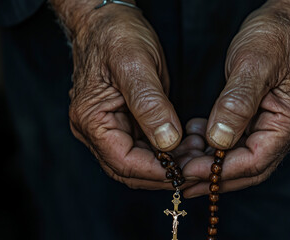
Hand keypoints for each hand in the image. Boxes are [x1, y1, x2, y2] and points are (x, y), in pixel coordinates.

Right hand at [51, 1, 198, 188]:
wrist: (108, 20)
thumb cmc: (117, 35)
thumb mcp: (135, 64)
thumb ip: (150, 104)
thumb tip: (167, 142)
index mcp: (91, 119)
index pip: (123, 162)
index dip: (156, 172)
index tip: (187, 172)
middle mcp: (95, 129)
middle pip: (129, 169)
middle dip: (164, 172)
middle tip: (197, 166)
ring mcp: (108, 127)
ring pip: (139, 161)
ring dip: (168, 164)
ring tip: (198, 153)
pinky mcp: (123, 122)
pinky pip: (144, 147)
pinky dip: (166, 151)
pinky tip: (188, 143)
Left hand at [182, 0, 289, 196]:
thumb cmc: (276, 36)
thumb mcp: (253, 64)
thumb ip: (237, 103)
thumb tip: (219, 141)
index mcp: (289, 122)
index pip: (254, 161)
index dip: (219, 171)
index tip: (187, 171)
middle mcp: (286, 131)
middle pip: (248, 168)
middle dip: (212, 177)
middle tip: (179, 179)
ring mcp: (275, 126)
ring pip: (241, 158)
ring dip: (211, 163)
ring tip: (182, 158)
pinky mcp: (264, 119)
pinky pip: (239, 141)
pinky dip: (216, 145)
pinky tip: (197, 136)